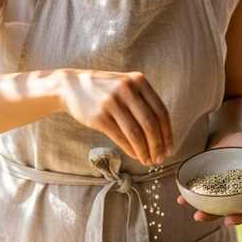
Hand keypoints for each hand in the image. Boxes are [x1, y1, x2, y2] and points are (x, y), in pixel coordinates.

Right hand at [58, 69, 173, 165]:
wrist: (70, 86)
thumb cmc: (103, 89)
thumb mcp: (125, 84)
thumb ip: (143, 100)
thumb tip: (161, 132)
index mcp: (138, 81)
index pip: (161, 111)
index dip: (168, 133)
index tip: (170, 148)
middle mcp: (127, 89)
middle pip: (150, 124)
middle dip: (158, 145)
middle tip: (160, 158)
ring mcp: (112, 102)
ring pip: (136, 133)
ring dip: (145, 151)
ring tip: (148, 161)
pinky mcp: (99, 116)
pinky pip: (120, 137)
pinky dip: (131, 150)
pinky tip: (135, 155)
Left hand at [177, 133, 241, 224]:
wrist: (224, 139)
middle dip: (237, 218)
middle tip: (228, 220)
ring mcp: (227, 196)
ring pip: (221, 210)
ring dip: (210, 216)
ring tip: (198, 216)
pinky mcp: (212, 192)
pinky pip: (204, 200)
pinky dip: (192, 201)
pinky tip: (182, 200)